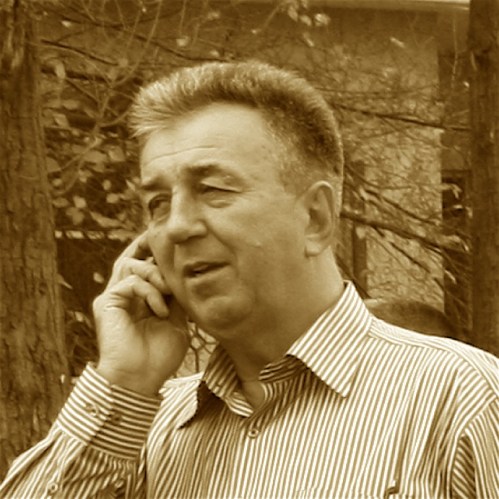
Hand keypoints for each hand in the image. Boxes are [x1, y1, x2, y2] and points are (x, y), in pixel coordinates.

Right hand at [93, 233, 189, 395]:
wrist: (140, 380)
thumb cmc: (159, 357)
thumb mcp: (176, 321)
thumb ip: (177, 297)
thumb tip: (185, 274)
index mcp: (139, 299)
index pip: (143, 265)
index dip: (154, 252)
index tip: (174, 247)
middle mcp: (123, 295)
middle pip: (131, 258)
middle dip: (149, 249)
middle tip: (169, 252)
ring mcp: (114, 298)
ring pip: (129, 264)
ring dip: (155, 273)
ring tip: (170, 291)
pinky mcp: (106, 303)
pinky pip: (130, 283)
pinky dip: (150, 292)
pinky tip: (161, 311)